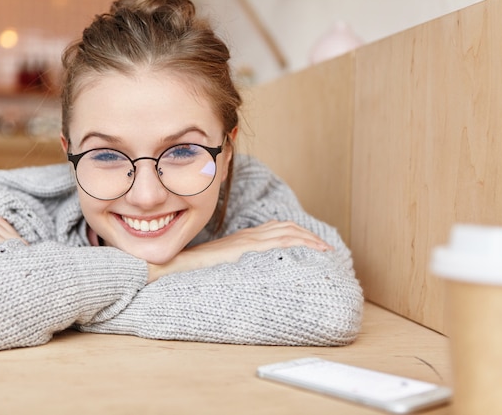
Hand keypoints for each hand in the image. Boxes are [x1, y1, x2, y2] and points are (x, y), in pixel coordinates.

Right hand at [147, 220, 332, 282]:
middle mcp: (248, 235)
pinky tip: (311, 251)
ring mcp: (247, 240)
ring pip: (287, 232)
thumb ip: (235, 264)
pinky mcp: (246, 249)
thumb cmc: (194, 269)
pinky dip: (299, 243)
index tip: (313, 244)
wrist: (176, 265)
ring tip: (325, 249)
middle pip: (286, 227)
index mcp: (243, 237)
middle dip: (309, 235)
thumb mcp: (220, 265)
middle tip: (326, 248)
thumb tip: (248, 273)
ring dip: (309, 238)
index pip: (277, 228)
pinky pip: (279, 242)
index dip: (297, 233)